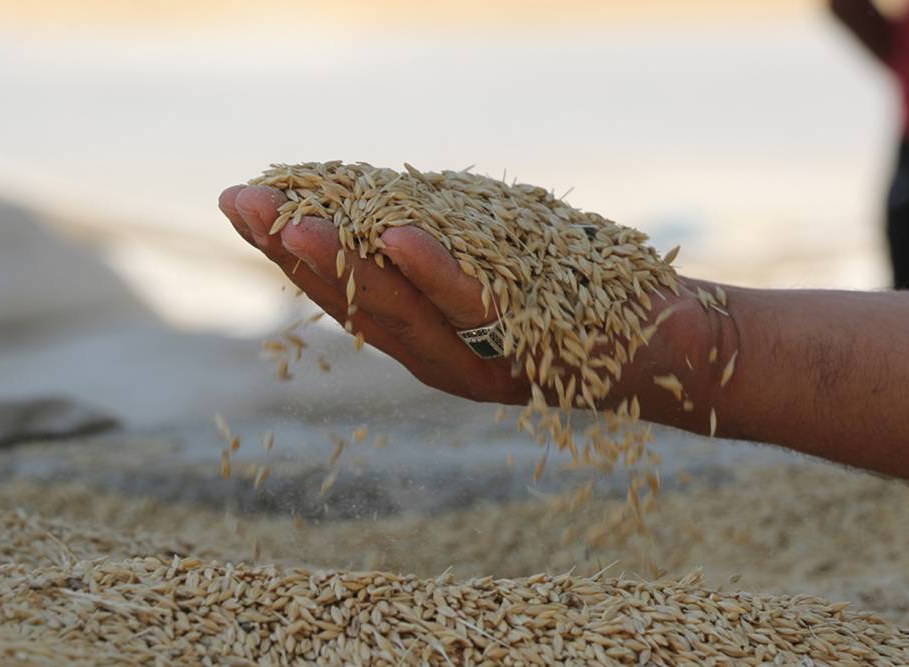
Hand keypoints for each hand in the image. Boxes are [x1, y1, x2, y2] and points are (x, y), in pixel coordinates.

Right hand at [220, 184, 719, 429]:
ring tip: (295, 221)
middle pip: (354, 303)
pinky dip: (438, 274)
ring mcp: (483, 357)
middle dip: (293, 252)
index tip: (244, 198)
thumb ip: (433, 244)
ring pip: (403, 311)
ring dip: (346, 265)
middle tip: (240, 201)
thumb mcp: (487, 259)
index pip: (341, 287)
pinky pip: (478, 310)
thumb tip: (373, 201)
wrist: (668, 347)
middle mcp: (439, 354)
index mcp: (421, 332)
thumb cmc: (570, 294)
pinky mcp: (535, 344)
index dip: (288, 248)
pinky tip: (400, 235)